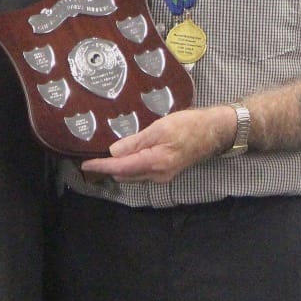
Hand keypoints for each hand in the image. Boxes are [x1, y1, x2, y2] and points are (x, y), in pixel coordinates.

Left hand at [80, 105, 234, 182]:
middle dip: (107, 169)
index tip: (85, 165)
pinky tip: (125, 156)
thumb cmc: (188, 126)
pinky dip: (130, 166)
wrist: (214, 131)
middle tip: (91, 160)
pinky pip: (142, 172)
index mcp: (154, 163)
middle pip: (125, 174)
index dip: (102, 166)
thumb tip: (114, 152)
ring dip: (119, 168)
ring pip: (134, 175)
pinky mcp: (167, 171)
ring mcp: (163, 175)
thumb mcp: (159, 129)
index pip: (121, 168)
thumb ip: (136, 142)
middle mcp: (157, 174)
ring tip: (103, 159)